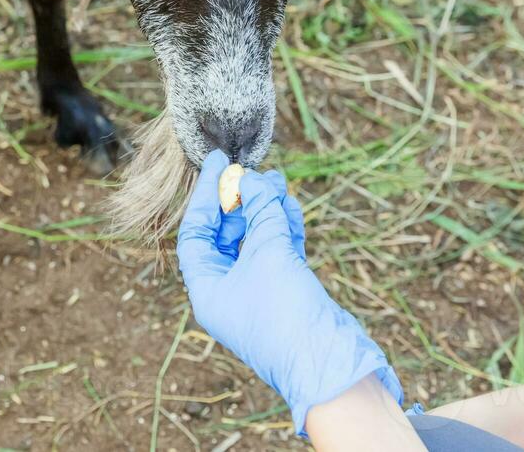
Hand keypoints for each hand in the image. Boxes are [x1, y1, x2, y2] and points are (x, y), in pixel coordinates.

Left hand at [177, 150, 402, 435]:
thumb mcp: (268, 252)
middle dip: (239, 200)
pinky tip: (288, 203)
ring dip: (264, 210)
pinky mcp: (285, 291)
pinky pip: (277, 251)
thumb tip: (253, 179)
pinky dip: (283, 227)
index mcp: (207, 289)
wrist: (327, 361)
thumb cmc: (285, 313)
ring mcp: (257, 292)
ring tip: (277, 180)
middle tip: (252, 171)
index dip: (205, 196)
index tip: (219, 163)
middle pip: (225, 235)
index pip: (196, 233)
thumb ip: (260, 210)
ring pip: (255, 241)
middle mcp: (227, 291)